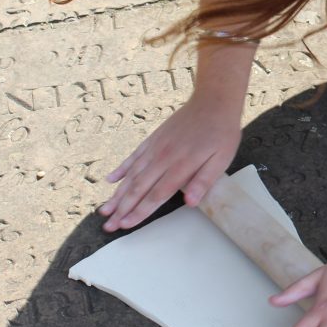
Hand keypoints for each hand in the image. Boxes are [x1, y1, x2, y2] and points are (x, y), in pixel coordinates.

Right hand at [98, 94, 239, 230]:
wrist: (213, 101)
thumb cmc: (221, 132)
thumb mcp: (222, 158)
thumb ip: (204, 180)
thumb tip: (190, 203)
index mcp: (181, 165)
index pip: (156, 194)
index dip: (140, 211)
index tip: (126, 225)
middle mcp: (163, 157)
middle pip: (138, 188)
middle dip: (122, 209)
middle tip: (108, 225)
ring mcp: (156, 147)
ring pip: (131, 174)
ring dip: (117, 194)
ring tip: (104, 210)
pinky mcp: (153, 138)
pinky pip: (133, 156)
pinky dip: (121, 169)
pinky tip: (109, 180)